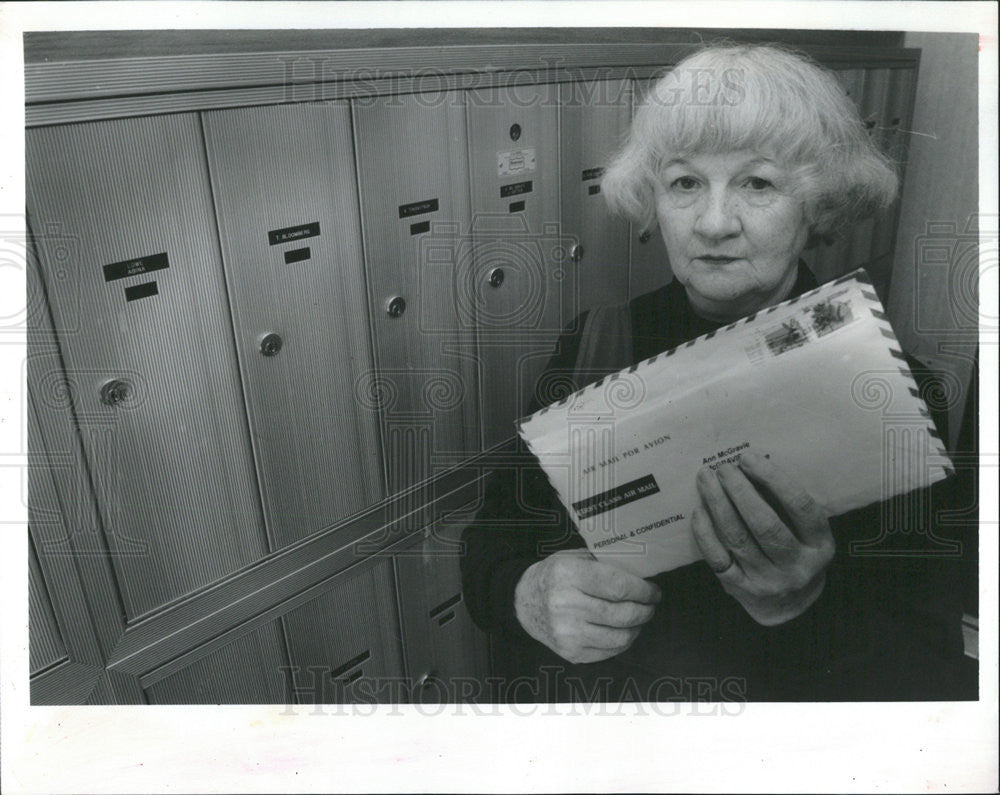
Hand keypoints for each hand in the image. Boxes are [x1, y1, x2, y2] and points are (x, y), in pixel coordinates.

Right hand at [514, 548, 662, 663]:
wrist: (522, 602)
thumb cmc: (554, 576)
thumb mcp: (572, 558)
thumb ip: (602, 562)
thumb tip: (642, 570)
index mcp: (568, 575)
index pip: (617, 586)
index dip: (643, 590)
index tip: (654, 591)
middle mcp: (565, 605)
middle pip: (622, 613)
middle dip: (645, 610)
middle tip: (651, 604)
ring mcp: (567, 632)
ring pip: (620, 636)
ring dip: (638, 628)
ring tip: (640, 618)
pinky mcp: (570, 652)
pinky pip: (609, 651)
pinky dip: (623, 642)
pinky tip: (624, 631)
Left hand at [691, 452, 834, 625]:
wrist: (790, 608)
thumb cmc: (796, 554)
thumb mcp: (808, 534)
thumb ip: (789, 506)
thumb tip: (751, 466)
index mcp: (820, 546)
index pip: (800, 507)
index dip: (774, 479)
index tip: (749, 458)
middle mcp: (796, 566)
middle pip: (765, 524)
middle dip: (740, 491)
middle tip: (723, 468)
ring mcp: (767, 581)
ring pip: (737, 538)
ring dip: (718, 504)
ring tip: (706, 480)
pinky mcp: (740, 589)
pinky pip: (717, 558)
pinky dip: (705, 532)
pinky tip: (699, 510)